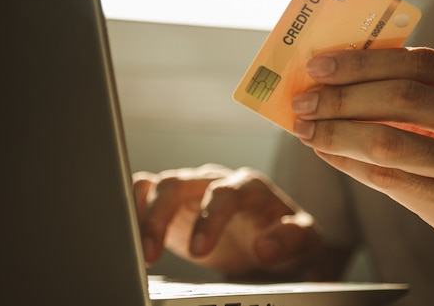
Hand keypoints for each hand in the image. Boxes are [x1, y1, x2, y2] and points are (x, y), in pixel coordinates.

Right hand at [133, 164, 326, 279]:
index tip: (199, 250)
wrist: (269, 237)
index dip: (208, 217)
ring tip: (138, 248)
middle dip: (161, 215)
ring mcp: (191, 189)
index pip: (223, 191)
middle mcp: (215, 180)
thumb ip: (291, 238)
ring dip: (142, 213)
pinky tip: (129, 233)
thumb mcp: (304, 240)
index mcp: (247, 185)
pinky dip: (133, 206)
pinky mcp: (172, 202)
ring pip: (157, 185)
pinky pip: (145, 192)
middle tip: (152, 252)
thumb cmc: (285, 235)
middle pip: (179, 182)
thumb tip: (264, 247)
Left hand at [292, 47, 433, 288]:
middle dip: (341, 97)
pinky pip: (390, 181)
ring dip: (336, 132)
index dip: (364, 62)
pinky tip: (328, 154)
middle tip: (303, 100)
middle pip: (402, 97)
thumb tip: (350, 82)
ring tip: (306, 128)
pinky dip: (350, 164)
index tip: (320, 64)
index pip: (423, 65)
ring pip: (389, 141)